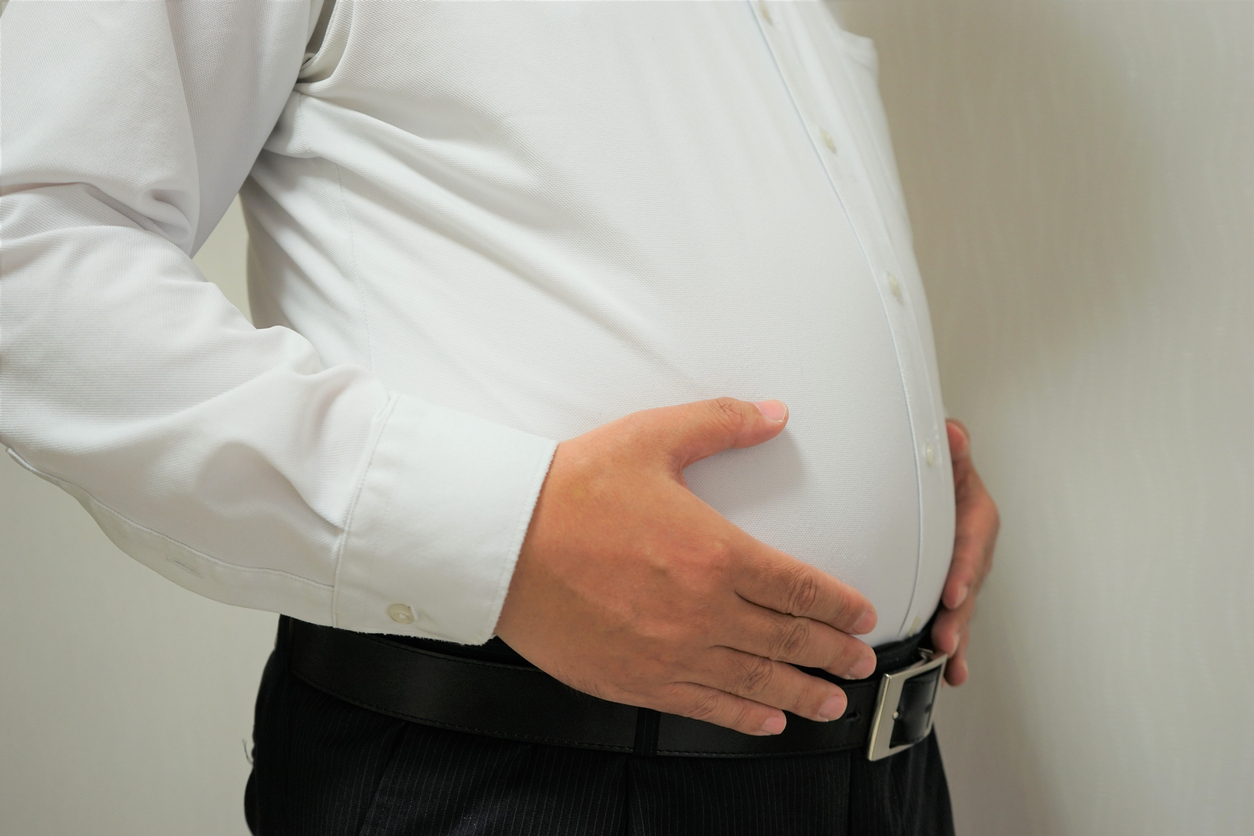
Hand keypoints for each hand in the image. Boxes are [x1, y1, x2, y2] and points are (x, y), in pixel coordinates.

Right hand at [494, 398, 878, 735]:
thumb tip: (772, 414)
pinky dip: (744, 716)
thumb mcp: (650, 439)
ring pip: (757, 681)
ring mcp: (671, 654)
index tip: (863, 616)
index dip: (840, 606)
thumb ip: (719, 425)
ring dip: (804, 693)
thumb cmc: (569, 491)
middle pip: (790, 640)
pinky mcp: (637, 681)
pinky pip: (706, 706)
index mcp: (715, 554)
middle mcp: (703, 612)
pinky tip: (766, 719)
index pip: (800, 587)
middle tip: (861, 662)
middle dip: (834, 653)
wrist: (501, 542)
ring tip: (833, 702)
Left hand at [931, 419, 999, 685]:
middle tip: (945, 636)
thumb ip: (953, 449)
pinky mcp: (947, 594)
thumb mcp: (952, 461)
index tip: (954, 589)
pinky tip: (950, 674)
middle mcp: (972, 553)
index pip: (972, 544)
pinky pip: (951, 622)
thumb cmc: (948, 478)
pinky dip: (952, 650)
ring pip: (961, 611)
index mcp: (976, 520)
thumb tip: (952, 432)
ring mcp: (961, 577)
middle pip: (968, 587)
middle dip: (959, 614)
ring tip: (948, 660)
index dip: (964, 568)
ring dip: (956, 637)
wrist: (944, 491)